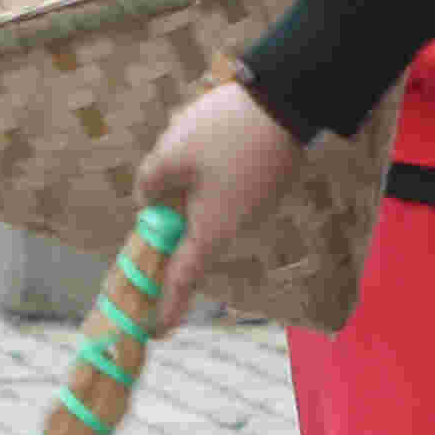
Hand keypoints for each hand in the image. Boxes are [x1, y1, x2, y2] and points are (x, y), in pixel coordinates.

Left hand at [135, 74, 310, 291]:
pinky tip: (212, 138)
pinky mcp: (264, 188)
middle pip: (192, 237)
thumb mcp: (170, 155)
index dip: (166, 307)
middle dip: (171, 218)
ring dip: (190, 185)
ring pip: (208, 207)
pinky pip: (226, 191)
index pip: (182, 280)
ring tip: (191, 141)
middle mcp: (236, 227)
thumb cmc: (224, 134)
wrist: (287, 102)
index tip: (154, 332)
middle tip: (161, 181)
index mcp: (212, 230)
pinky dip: (210, 175)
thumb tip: (147, 201)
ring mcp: (254, 207)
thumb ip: (149, 185)